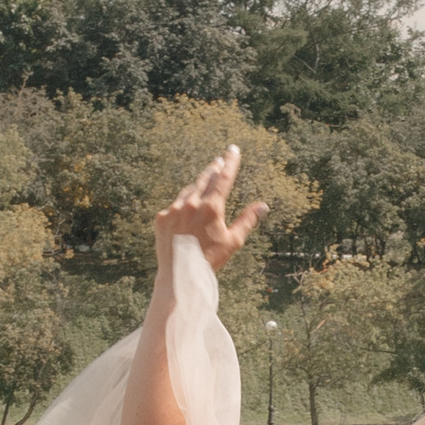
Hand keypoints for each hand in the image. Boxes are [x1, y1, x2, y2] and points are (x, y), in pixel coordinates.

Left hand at [156, 146, 266, 274]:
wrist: (180, 275)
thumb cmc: (211, 260)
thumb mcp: (233, 241)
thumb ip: (247, 220)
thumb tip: (263, 206)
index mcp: (211, 207)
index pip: (223, 178)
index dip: (230, 162)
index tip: (233, 150)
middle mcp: (191, 204)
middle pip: (204, 179)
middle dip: (213, 168)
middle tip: (219, 159)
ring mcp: (173, 209)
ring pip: (188, 191)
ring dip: (198, 185)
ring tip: (205, 180)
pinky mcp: (161, 218)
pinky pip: (174, 206)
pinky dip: (183, 205)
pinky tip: (188, 209)